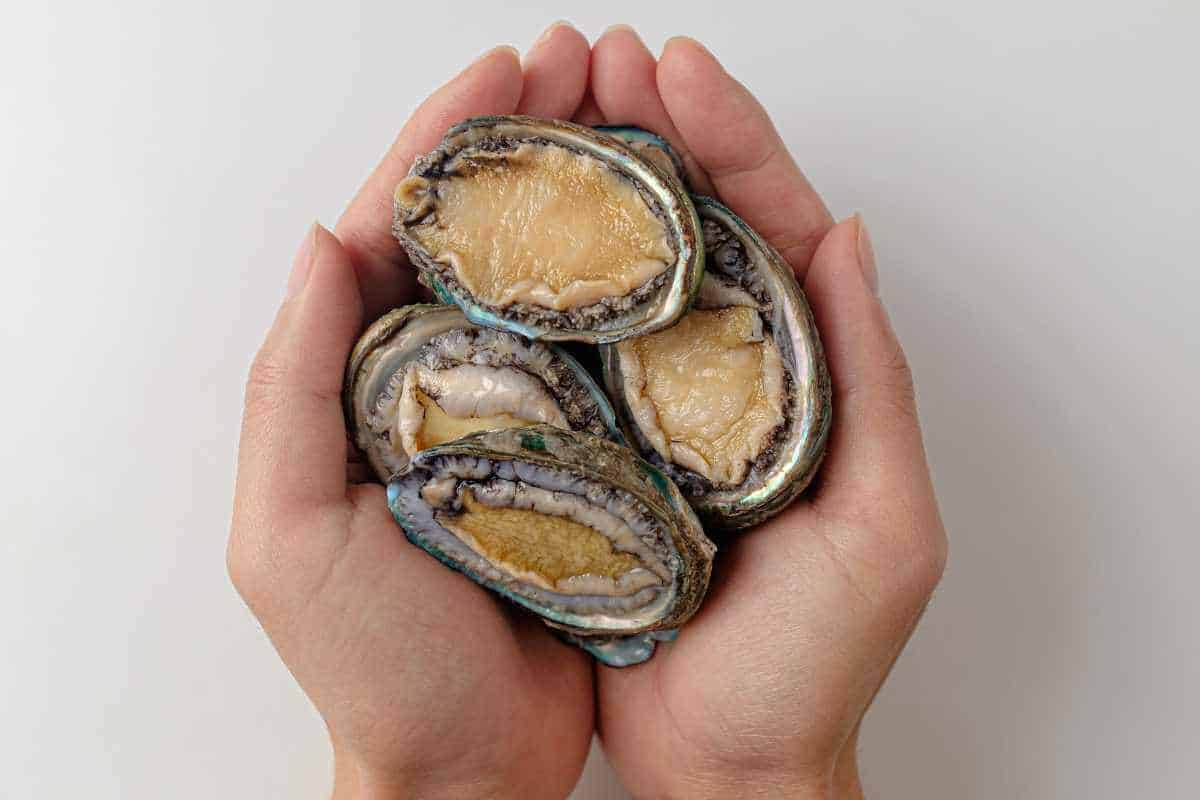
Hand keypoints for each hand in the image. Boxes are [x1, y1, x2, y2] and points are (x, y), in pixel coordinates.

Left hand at [227, 37, 599, 799]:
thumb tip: (326, 238)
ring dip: (591, 191)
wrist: (463, 764)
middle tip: (590, 61)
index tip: (511, 68)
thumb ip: (289, 383)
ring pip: (553, 276)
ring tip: (637, 117)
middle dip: (532, 136)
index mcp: (363, 379)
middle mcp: (441, 380)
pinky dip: (633, 288)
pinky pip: (606, 352)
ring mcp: (516, 413)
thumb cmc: (371, 664)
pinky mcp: (582, 456)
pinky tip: (672, 241)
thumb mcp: (287, 531)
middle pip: (486, 231)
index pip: (403, 228)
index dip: (454, 139)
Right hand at [582, 31, 947, 798]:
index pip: (771, 229)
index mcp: (802, 379)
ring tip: (545, 111)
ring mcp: (654, 411)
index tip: (675, 72)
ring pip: (623, 277)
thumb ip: (874, 382)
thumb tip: (851, 239)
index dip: (730, 141)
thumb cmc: (813, 664)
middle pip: (691, 230)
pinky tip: (501, 240)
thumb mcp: (886, 524)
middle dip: (650, 135)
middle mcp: (726, 379)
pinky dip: (540, 291)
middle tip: (594, 61)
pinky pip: (566, 354)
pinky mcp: (594, 454)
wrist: (728, 763)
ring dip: (591, 190)